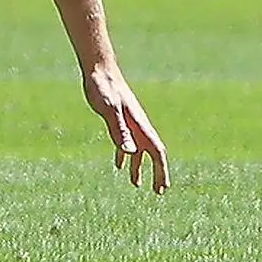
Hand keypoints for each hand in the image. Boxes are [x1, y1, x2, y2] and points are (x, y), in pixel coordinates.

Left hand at [83, 62, 169, 193]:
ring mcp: (128, 123)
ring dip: (139, 167)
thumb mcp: (109, 110)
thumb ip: (119, 130)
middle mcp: (137, 126)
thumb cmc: (103, 87)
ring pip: (138, 150)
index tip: (163, 187)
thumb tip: (131, 153)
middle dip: (157, 173)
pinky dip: (124, 155)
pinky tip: (119, 165)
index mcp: (139, 125)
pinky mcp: (118, 120)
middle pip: (152, 153)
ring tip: (136, 184)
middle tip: (158, 192)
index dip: (161, 170)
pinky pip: (125, 142)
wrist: (98, 70)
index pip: (156, 151)